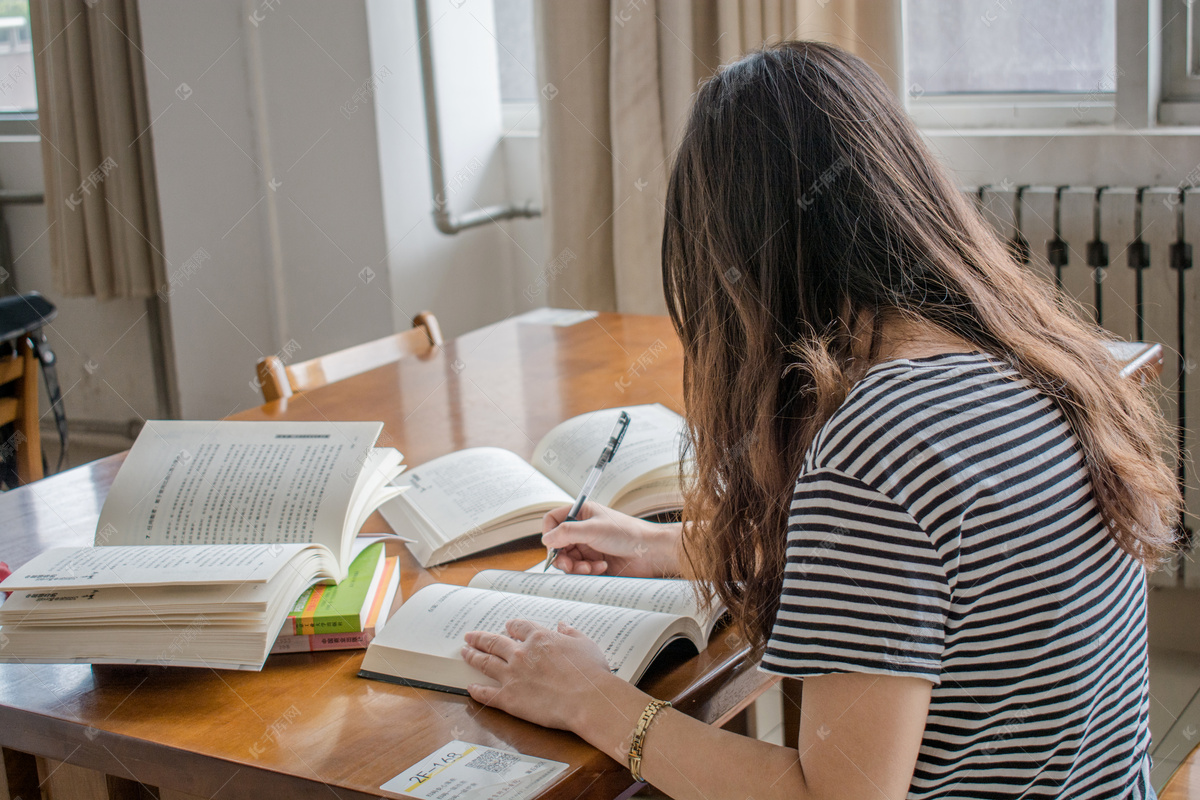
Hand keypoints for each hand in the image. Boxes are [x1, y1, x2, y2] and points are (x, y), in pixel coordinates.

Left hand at [462, 620, 621, 731]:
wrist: (588, 699)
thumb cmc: (591, 672)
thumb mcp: (585, 644)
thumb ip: (571, 633)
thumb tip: (563, 625)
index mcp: (539, 638)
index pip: (518, 627)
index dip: (511, 626)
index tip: (507, 627)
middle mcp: (521, 653)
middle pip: (494, 641)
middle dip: (480, 638)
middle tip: (470, 636)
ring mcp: (512, 675)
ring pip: (485, 662)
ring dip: (473, 656)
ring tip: (464, 652)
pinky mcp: (509, 698)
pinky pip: (487, 693)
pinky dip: (476, 690)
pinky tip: (470, 687)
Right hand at [541, 501, 679, 577]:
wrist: (651, 553)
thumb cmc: (627, 533)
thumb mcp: (593, 529)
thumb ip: (566, 532)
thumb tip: (546, 539)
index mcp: (582, 514)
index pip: (553, 520)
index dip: (549, 533)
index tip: (552, 545)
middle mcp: (583, 530)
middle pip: (558, 545)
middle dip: (562, 556)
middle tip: (569, 564)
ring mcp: (589, 547)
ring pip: (568, 560)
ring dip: (576, 566)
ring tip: (590, 567)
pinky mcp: (595, 563)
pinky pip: (580, 571)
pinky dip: (587, 572)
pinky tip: (601, 568)